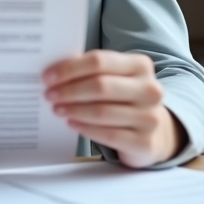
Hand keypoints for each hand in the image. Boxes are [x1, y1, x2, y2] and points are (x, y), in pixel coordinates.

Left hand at [43, 50, 185, 168]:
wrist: (154, 130)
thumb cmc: (125, 98)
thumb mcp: (116, 77)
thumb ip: (93, 70)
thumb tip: (55, 71)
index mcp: (141, 65)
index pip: (100, 61)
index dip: (70, 68)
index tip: (48, 76)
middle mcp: (150, 89)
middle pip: (100, 86)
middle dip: (69, 90)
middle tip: (49, 94)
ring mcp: (150, 117)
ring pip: (102, 112)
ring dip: (74, 110)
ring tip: (57, 109)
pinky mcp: (144, 142)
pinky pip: (108, 135)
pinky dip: (85, 128)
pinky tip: (72, 123)